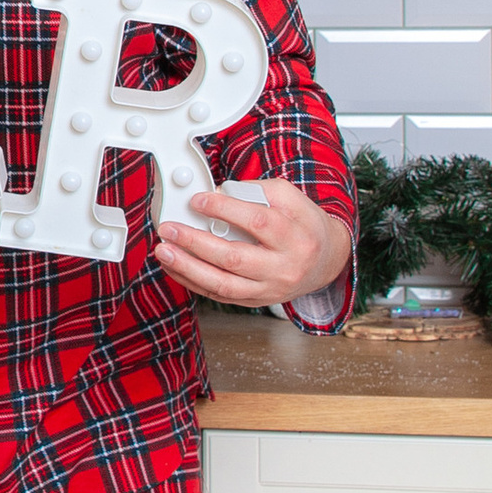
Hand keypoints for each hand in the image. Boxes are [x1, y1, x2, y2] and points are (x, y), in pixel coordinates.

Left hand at [157, 180, 352, 309]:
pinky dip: (193, 282)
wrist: (327, 262)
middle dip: (196, 243)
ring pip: (224, 284)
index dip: (224, 210)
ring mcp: (269, 289)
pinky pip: (219, 296)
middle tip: (170, 228)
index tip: (197, 200)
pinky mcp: (257, 301)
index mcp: (296, 237)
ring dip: (188, 268)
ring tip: (164, 252)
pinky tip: (175, 268)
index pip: (258, 222)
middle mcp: (284, 267)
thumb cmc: (304, 226)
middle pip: (235, 258)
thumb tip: (220, 193)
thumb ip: (257, 191)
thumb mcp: (291, 199)